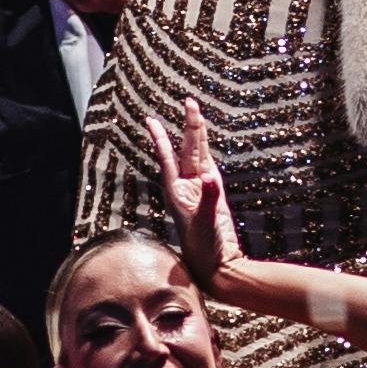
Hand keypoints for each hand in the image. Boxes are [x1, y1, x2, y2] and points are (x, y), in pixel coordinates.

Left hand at [149, 106, 234, 289]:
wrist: (216, 266)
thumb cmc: (204, 247)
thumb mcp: (204, 222)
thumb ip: (208, 197)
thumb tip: (211, 177)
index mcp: (177, 192)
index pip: (167, 158)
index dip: (160, 138)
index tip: (150, 119)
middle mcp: (186, 188)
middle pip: (187, 149)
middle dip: (188, 126)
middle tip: (188, 101)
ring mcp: (200, 190)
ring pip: (199, 154)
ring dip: (198, 134)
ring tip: (195, 111)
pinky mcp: (214, 195)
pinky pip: (209, 166)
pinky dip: (207, 151)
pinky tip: (204, 140)